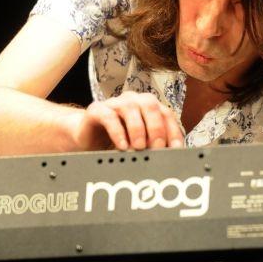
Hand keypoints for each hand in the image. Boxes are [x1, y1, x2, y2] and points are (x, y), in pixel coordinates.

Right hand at [65, 91, 183, 150]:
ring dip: (137, 128)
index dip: (173, 130)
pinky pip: (108, 116)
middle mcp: (132, 101)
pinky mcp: (96, 110)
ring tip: (138, 147)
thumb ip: (153, 148)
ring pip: (129, 106)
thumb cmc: (117, 142)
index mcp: (147, 108)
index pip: (166, 113)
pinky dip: (117, 131)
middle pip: (150, 104)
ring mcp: (113, 103)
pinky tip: (122, 146)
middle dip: (156, 127)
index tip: (175, 149)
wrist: (87, 139)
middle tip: (156, 147)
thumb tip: (170, 160)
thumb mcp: (139, 146)